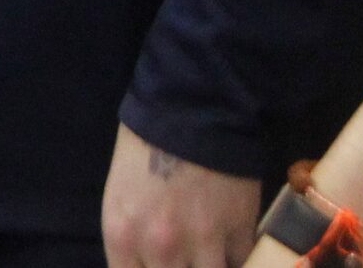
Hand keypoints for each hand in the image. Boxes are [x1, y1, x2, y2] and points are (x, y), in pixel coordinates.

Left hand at [102, 124, 259, 267]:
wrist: (191, 110)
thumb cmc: (145, 146)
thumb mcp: (121, 195)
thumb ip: (132, 240)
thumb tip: (147, 265)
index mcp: (122, 235)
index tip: (156, 266)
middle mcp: (160, 248)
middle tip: (184, 258)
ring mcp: (203, 244)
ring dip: (208, 266)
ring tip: (207, 252)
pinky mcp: (240, 235)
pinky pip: (241, 265)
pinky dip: (236, 260)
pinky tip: (229, 248)